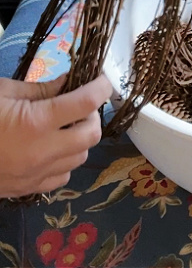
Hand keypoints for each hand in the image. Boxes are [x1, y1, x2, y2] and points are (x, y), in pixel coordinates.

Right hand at [0, 74, 111, 197]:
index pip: (86, 103)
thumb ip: (42, 88)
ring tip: (66, 124)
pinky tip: (53, 147)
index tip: (103, 80)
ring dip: (81, 138)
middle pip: (92, 134)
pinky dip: (66, 160)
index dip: (102, 87)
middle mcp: (42, 151)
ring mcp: (35, 174)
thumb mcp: (4, 92)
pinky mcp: (27, 189)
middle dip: (92, 115)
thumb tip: (72, 82)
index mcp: (36, 123)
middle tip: (80, 104)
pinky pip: (63, 176)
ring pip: (81, 156)